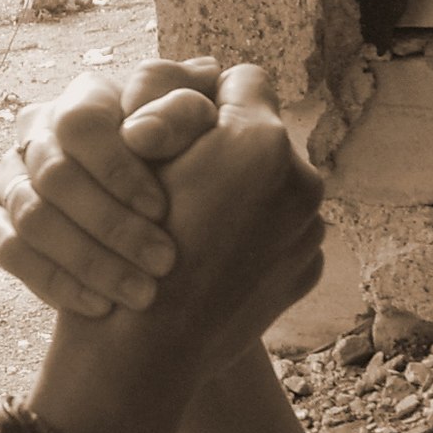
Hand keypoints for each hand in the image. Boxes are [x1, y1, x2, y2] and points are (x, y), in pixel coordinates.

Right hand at [0, 59, 223, 315]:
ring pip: (32, 218)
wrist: (165, 214)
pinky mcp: (0, 225)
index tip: (161, 210)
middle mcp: (38, 133)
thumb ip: (183, 112)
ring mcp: (13, 180)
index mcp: (85, 99)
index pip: (81, 124)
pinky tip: (100, 306)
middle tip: (163, 263)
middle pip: (55, 176)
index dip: (117, 168)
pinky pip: (10, 253)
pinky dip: (56, 282)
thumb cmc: (188, 160)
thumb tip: (141, 134)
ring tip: (141, 294)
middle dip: (112, 225)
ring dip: (89, 261)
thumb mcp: (200, 128)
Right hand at [27, 66, 325, 432]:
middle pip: (263, 136)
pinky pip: (282, 234)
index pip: (243, 79)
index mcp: (260, 141)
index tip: (178, 124)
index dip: (204, 97)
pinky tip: (213, 259)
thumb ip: (178, 112)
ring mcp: (311, 231)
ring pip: (275, 186)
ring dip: (243, 194)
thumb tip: (207, 83)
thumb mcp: (137, 157)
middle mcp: (301, 181)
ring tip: (195, 222)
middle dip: (228, 150)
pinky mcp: (307, 272)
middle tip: (183, 177)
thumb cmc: (122, 247)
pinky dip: (254, 240)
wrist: (144, 353)